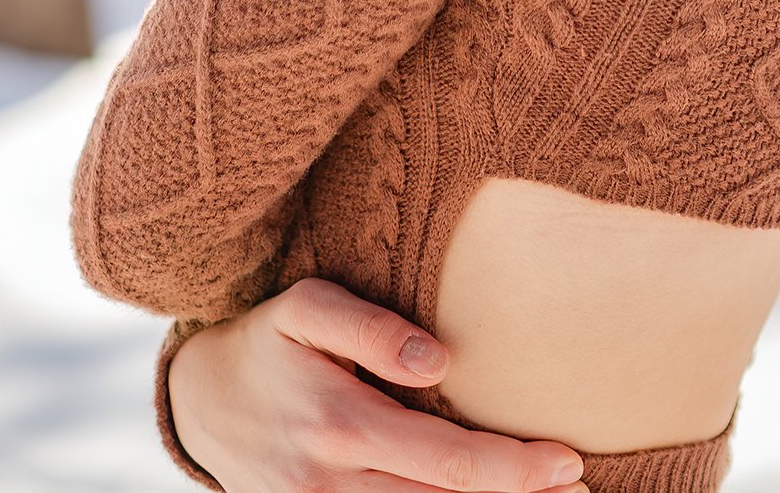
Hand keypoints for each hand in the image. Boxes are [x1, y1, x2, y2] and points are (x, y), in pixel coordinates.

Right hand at [165, 278, 586, 492]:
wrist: (200, 401)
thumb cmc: (269, 341)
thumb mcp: (306, 306)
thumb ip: (370, 326)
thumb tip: (439, 358)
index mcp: (340, 426)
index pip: (449, 461)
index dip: (514, 468)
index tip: (570, 460)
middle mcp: (332, 487)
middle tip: (580, 491)